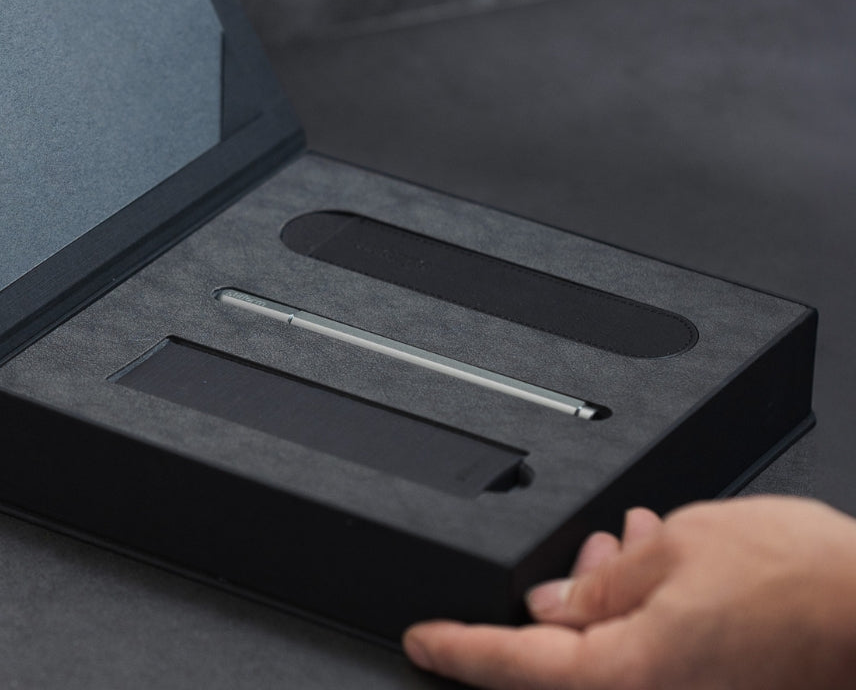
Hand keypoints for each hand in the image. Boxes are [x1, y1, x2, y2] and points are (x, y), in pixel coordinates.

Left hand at [403, 496, 855, 688]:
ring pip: (614, 652)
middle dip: (560, 596)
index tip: (421, 639)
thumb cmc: (799, 579)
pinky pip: (656, 659)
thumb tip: (555, 602)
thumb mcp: (678, 548)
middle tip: (585, 550)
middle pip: (567, 656)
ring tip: (633, 544)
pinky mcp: (721, 689)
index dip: (458, 649)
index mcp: (631, 671)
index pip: (515, 662)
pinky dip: (645, 612)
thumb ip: (602, 583)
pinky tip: (663, 568)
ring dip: (609, 596)